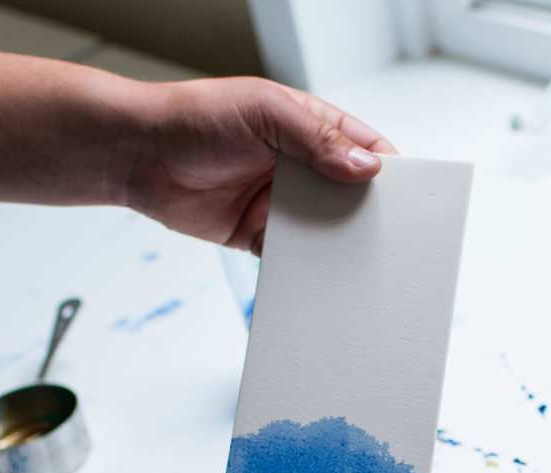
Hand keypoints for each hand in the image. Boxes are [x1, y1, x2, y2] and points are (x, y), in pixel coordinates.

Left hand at [125, 77, 397, 253]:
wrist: (139, 155)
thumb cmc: (195, 118)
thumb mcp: (264, 114)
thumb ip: (316, 140)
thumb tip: (368, 167)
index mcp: (311, 129)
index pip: (365, 150)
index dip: (389, 175)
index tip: (411, 200)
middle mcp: (300, 166)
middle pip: (351, 197)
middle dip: (370, 218)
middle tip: (390, 242)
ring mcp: (279, 202)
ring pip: (324, 230)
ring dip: (338, 247)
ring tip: (360, 268)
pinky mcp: (257, 235)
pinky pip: (289, 256)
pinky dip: (303, 268)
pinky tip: (317, 279)